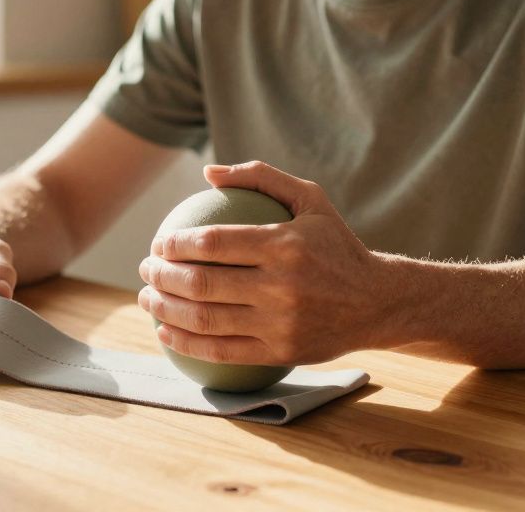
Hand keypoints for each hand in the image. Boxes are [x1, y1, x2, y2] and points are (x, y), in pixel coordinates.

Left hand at [138, 161, 391, 365]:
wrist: (377, 302)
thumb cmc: (336, 244)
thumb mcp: (310, 199)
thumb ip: (260, 178)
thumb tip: (208, 173)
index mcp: (284, 244)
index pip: (213, 243)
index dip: (176, 244)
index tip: (159, 244)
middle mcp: (281, 285)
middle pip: (201, 283)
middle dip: (161, 276)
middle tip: (146, 270)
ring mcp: (280, 322)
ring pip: (205, 319)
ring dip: (164, 311)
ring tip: (148, 299)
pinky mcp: (281, 352)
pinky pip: (221, 352)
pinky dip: (185, 344)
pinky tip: (165, 334)